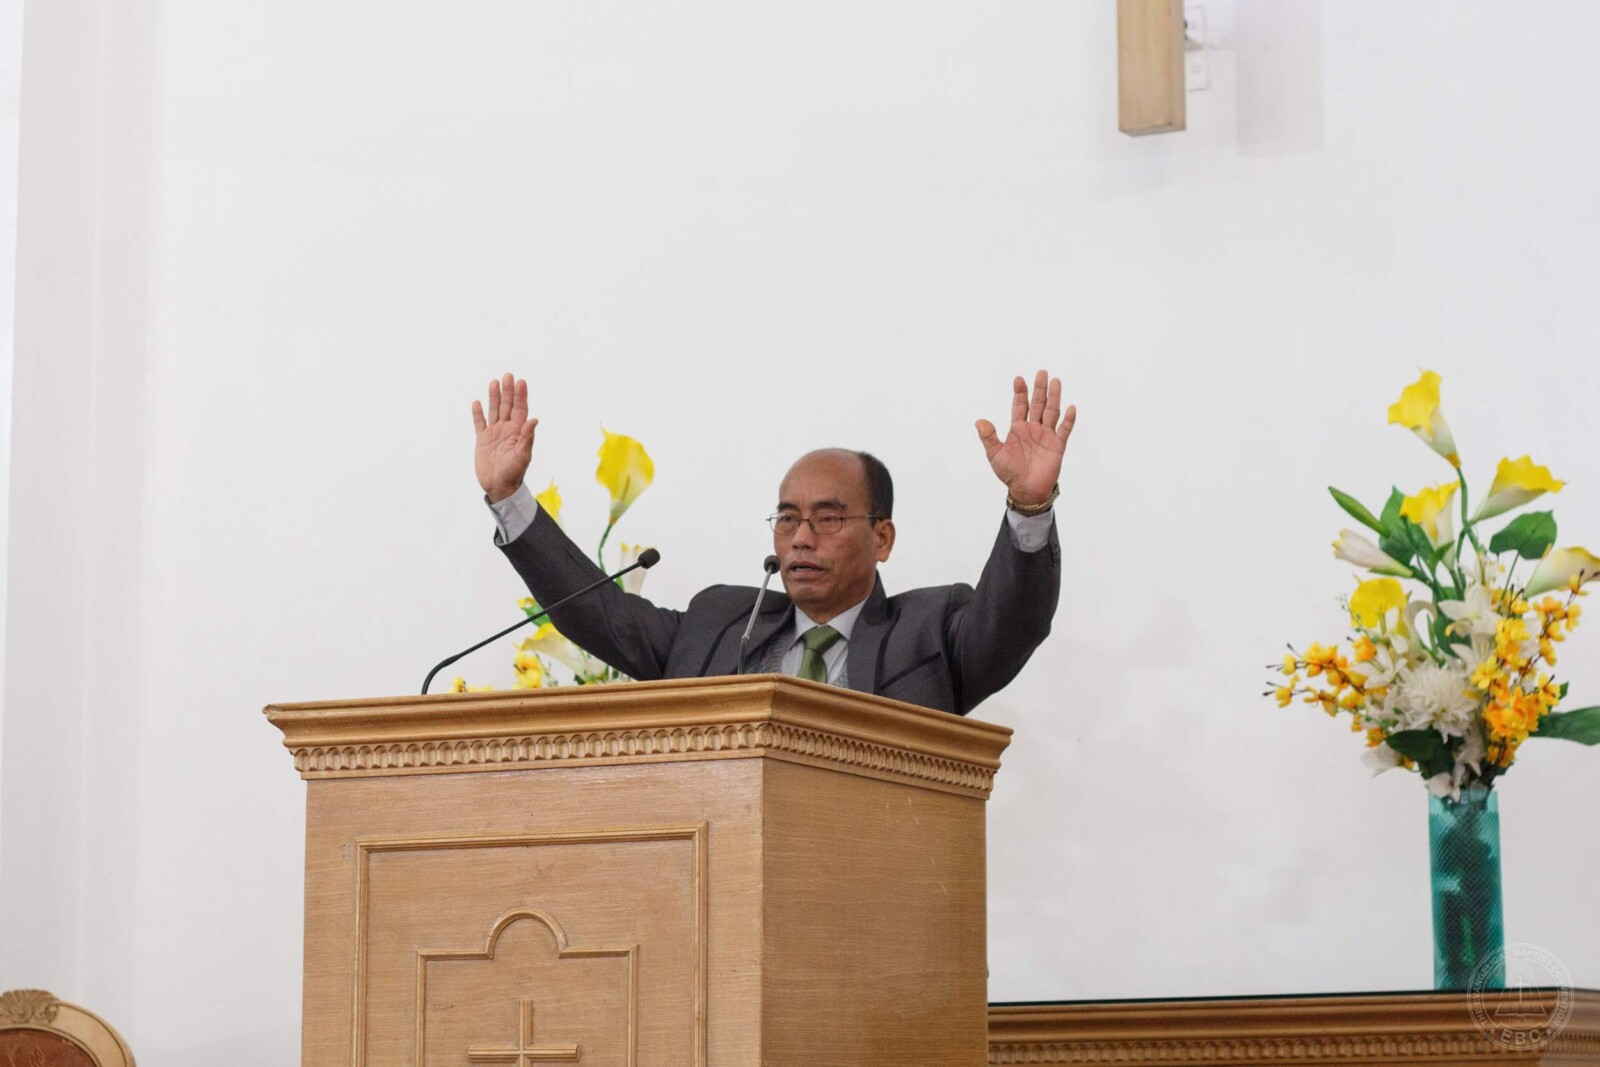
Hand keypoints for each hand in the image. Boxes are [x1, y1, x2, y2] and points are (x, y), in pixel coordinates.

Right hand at [472, 372, 537, 502]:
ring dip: (493, 397)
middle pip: (507, 406)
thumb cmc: (514, 473)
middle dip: (508, 391)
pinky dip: (478, 414)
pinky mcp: (482, 440)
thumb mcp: (522, 456)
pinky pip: (479, 423)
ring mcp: (494, 433)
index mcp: (518, 432)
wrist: (499, 487)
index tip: (520, 382)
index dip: (521, 396)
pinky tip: (477, 402)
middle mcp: (507, 429)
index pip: (520, 409)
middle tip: (507, 375)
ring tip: (494, 382)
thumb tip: (534, 420)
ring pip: (493, 411)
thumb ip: (527, 437)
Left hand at [975, 371, 1076, 506]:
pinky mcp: (1057, 446)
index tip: (1018, 379)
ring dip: (1054, 397)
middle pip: (1038, 404)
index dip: (1020, 392)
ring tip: (1056, 381)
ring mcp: (1046, 436)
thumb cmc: (1009, 473)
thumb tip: (979, 421)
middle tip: (1042, 372)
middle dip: (1039, 389)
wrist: (1026, 490)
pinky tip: (1070, 407)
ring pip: (1052, 412)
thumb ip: (989, 437)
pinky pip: (1064, 430)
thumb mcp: (995, 454)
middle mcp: (1033, 429)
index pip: (1019, 406)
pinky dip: (1068, 420)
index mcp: (1018, 429)